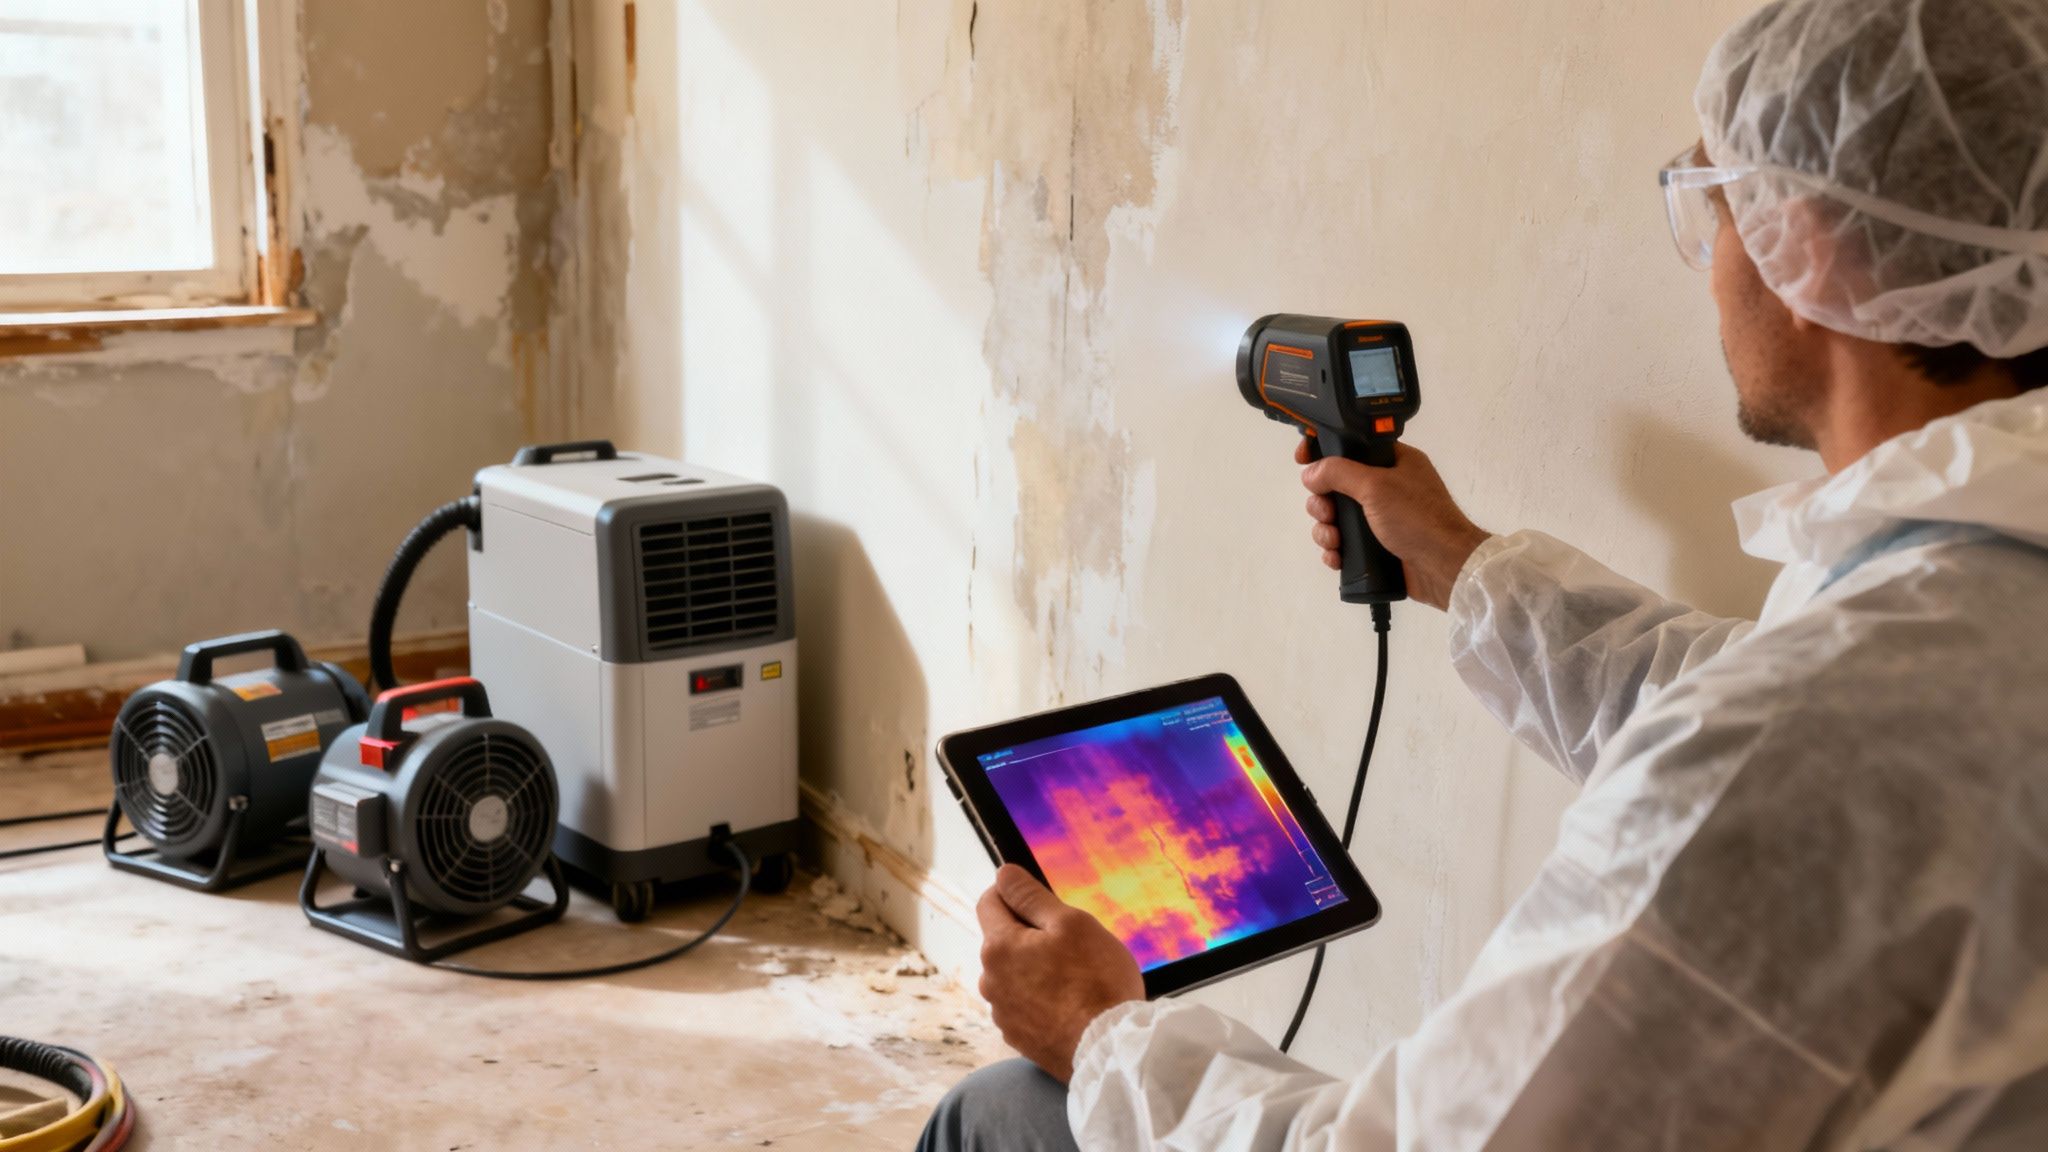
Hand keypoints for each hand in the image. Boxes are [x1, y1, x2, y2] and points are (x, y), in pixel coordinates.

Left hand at [976, 864, 1143, 1083]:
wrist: (1110, 1049)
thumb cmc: (1096, 982)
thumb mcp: (1070, 923)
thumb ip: (1031, 896)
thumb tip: (1003, 874)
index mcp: (998, 947)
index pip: (989, 902)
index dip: (1014, 892)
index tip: (1040, 899)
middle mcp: (990, 981)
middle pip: (1004, 941)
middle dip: (1030, 935)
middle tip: (1072, 945)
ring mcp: (1003, 1014)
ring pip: (1015, 975)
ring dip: (1036, 970)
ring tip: (1076, 980)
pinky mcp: (1019, 1038)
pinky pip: (1025, 1005)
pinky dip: (1042, 1000)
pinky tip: (1072, 1006)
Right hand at [1295, 437, 1491, 610]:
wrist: (1444, 568)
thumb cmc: (1419, 519)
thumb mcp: (1376, 486)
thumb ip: (1339, 472)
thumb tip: (1311, 472)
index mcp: (1393, 462)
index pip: (1351, 447)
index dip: (1325, 451)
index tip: (1303, 459)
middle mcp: (1386, 488)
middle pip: (1336, 486)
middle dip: (1323, 502)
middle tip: (1327, 513)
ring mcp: (1381, 519)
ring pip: (1336, 517)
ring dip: (1326, 529)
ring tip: (1334, 540)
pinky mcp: (1376, 546)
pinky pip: (1344, 543)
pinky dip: (1335, 550)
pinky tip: (1337, 557)